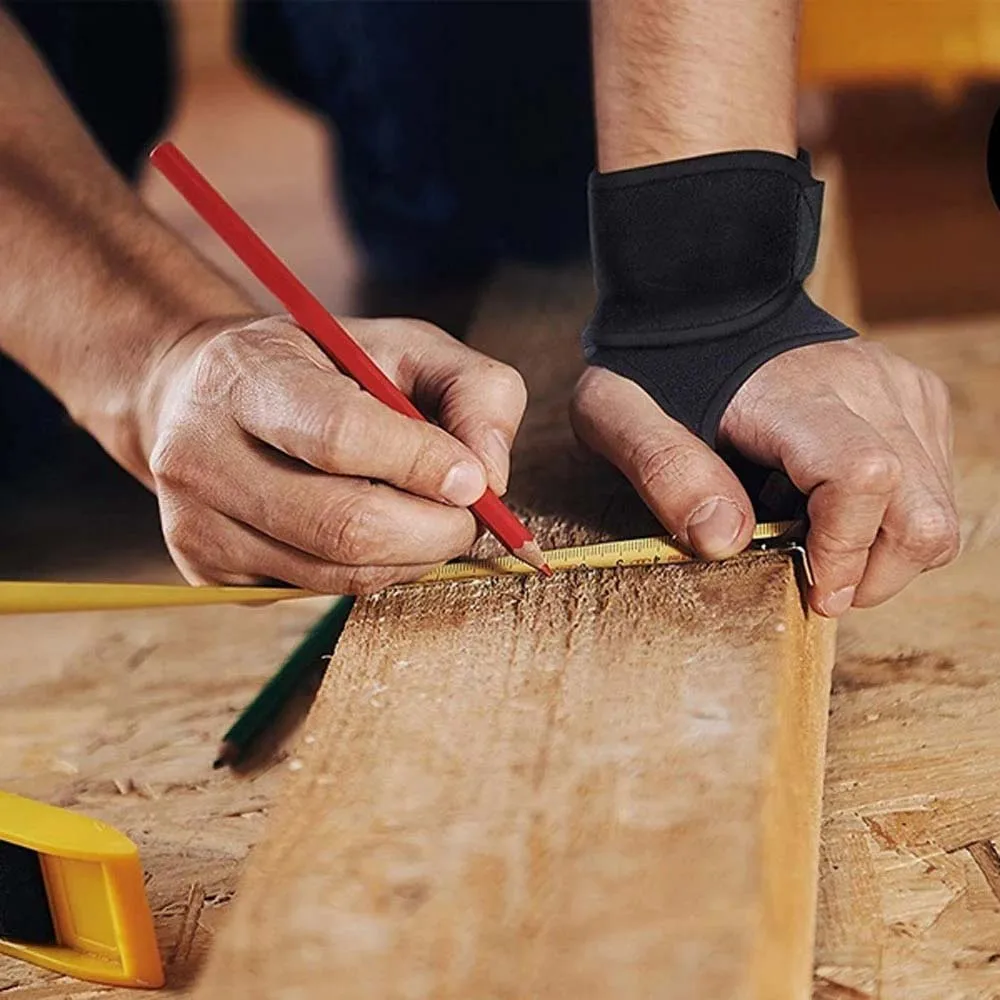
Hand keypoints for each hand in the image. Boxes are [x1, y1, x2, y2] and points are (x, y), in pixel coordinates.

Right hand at [137, 315, 526, 592]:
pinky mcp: (207, 573)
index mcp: (245, 376)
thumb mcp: (404, 346)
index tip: (476, 479)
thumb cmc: (322, 369)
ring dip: (413, 557)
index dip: (423, 464)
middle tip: (470, 514)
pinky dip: (373, 571)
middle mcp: (202, 455)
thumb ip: (472, 389)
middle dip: (436, 530)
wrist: (203, 399)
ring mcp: (197, 524)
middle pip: (345, 526)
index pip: (340, 435)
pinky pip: (321, 591)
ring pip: (341, 573)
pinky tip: (374, 531)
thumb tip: (490, 477)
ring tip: (427, 518)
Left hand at [571, 339, 958, 615]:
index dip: (844, 551)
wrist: (705, 303)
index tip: (812, 588)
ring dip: (884, 554)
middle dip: (875, 576)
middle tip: (818, 585)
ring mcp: (899, 389)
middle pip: (921, 513)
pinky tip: (833, 506)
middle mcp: (864, 386)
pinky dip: (894, 520)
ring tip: (819, 541)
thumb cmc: (655, 368)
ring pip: (936, 511)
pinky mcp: (915, 400)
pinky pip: (935, 487)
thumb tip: (724, 538)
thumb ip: (665, 471)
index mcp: (791, 393)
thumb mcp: (618, 414)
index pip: (861, 476)